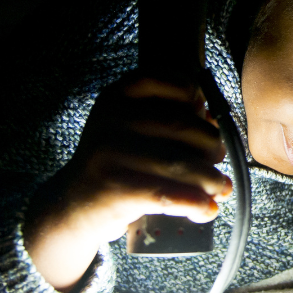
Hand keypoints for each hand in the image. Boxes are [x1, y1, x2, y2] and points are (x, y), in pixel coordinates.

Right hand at [23, 72, 231, 291]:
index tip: (205, 114)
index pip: (166, 81)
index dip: (194, 96)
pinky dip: (196, 204)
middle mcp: (112, 118)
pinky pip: (169, 195)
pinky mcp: (116, 188)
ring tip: (220, 188)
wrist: (73, 205)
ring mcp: (111, 153)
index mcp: (117, 96)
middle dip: (211, 144)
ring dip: (210, 179)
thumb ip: (168, 119)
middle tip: (217, 160)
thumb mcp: (130, 128)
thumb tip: (215, 125)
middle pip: (181, 125)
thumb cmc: (118, 163)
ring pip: (180, 164)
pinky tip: (206, 211)